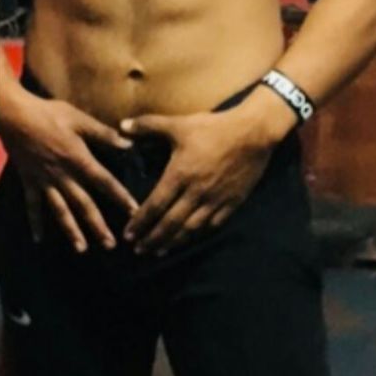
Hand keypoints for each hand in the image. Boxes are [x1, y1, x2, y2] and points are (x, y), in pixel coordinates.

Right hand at [1, 98, 138, 252]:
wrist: (14, 115)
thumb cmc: (49, 114)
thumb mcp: (79, 119)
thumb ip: (103, 134)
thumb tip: (128, 144)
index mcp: (78, 159)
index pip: (104, 181)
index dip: (120, 196)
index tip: (134, 212)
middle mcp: (63, 176)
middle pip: (83, 204)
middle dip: (97, 225)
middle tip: (110, 245)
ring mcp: (44, 181)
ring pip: (60, 210)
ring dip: (71, 230)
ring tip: (81, 248)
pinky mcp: (29, 181)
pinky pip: (32, 205)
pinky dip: (35, 222)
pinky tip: (38, 239)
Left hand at [122, 107, 272, 255]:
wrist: (252, 133)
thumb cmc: (213, 127)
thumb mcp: (178, 123)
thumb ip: (148, 125)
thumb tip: (122, 125)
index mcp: (180, 174)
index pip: (155, 205)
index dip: (140, 222)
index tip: (128, 235)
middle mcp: (196, 192)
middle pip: (171, 223)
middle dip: (153, 239)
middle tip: (139, 251)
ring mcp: (215, 200)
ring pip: (191, 229)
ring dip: (173, 242)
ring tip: (159, 251)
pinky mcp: (232, 202)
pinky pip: (213, 225)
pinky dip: (198, 234)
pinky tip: (189, 239)